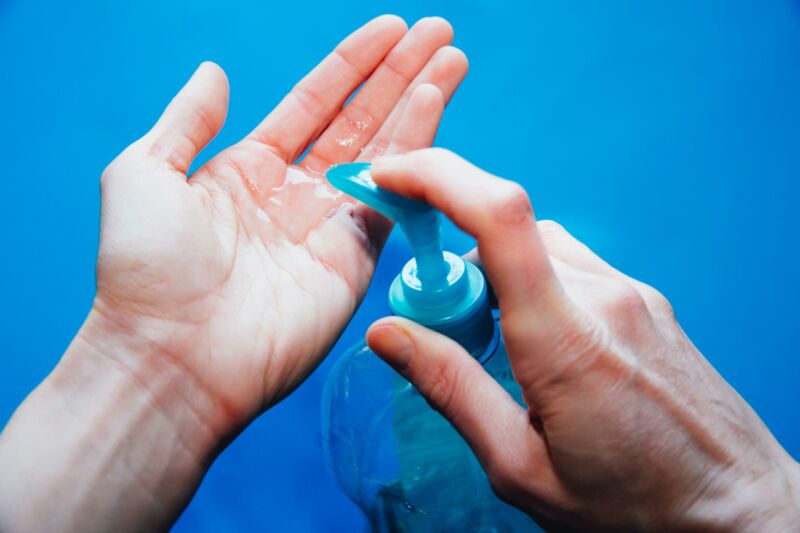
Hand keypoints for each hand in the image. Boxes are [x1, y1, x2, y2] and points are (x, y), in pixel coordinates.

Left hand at [0, 17, 466, 532]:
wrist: (173, 355)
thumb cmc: (147, 269)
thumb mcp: (144, 173)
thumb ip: (187, 121)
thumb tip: (215, 72)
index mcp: (249, 170)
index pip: (314, 102)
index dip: (352, 63)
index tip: (390, 27)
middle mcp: (296, 194)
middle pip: (360, 120)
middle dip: (399, 74)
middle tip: (438, 31)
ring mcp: (330, 226)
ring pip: (387, 152)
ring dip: (420, 103)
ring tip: (452, 58)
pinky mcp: (355, 260)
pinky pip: (393, 198)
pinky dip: (418, 153)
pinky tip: (436, 109)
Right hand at [366, 149, 799, 530]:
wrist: (736, 509)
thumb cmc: (631, 504)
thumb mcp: (520, 466)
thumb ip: (450, 389)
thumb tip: (386, 333)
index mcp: (565, 339)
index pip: (500, 218)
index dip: (436, 178)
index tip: (389, 178)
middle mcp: (603, 297)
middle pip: (505, 234)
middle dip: (455, 265)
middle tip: (443, 329)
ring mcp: (631, 293)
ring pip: (538, 245)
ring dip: (495, 273)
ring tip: (495, 343)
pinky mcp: (646, 300)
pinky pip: (572, 264)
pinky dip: (533, 281)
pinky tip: (537, 340)